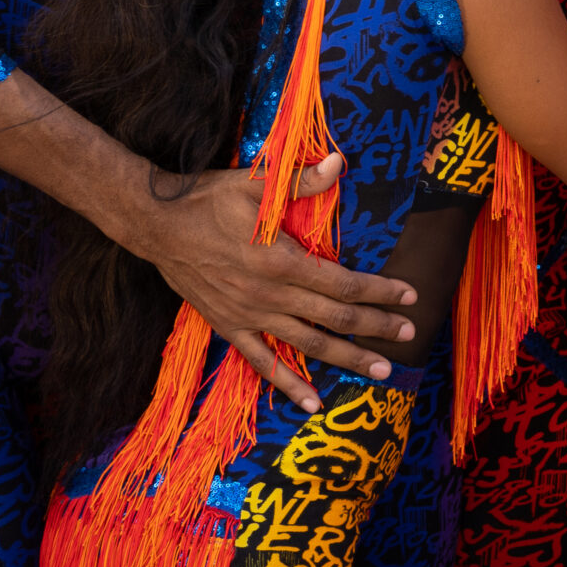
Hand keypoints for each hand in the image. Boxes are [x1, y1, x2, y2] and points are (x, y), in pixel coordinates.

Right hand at [119, 152, 418, 413]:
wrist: (156, 226)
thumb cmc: (209, 199)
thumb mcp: (256, 184)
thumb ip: (301, 181)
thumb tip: (340, 162)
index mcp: (281, 261)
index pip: (343, 284)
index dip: (379, 292)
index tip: (409, 296)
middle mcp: (270, 295)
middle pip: (335, 318)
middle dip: (376, 328)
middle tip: (411, 336)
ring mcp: (249, 316)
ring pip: (308, 345)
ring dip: (347, 358)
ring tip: (381, 371)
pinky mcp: (229, 326)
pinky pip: (262, 363)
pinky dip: (289, 386)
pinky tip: (313, 404)